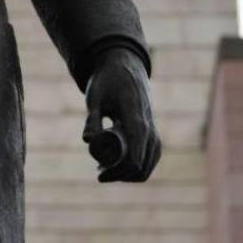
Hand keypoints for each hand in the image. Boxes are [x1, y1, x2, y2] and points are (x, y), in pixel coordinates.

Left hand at [82, 47, 160, 182]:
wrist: (125, 67)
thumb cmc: (108, 81)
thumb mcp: (95, 98)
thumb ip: (92, 119)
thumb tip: (87, 141)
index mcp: (136, 121)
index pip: (134, 159)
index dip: (116, 172)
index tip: (99, 174)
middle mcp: (149, 130)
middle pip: (141, 168)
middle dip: (120, 175)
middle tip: (99, 170)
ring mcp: (154, 133)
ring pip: (148, 166)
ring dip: (128, 173)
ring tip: (104, 166)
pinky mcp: (153, 134)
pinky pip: (150, 159)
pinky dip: (137, 167)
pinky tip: (119, 166)